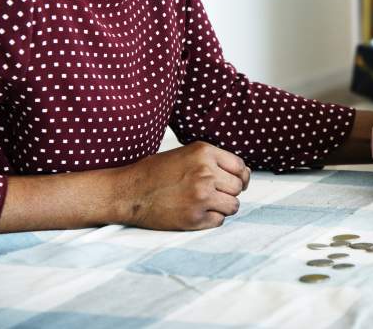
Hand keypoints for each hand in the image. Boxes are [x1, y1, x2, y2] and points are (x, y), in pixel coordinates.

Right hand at [116, 141, 250, 230]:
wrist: (128, 192)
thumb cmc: (156, 172)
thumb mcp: (186, 154)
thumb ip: (213, 160)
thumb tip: (244, 174)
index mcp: (204, 152)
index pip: (240, 166)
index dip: (239, 176)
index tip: (233, 181)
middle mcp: (206, 173)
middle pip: (239, 187)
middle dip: (229, 192)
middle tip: (213, 193)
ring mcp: (201, 196)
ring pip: (233, 206)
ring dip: (223, 207)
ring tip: (205, 203)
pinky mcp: (194, 218)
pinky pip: (219, 221)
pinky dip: (211, 219)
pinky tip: (195, 212)